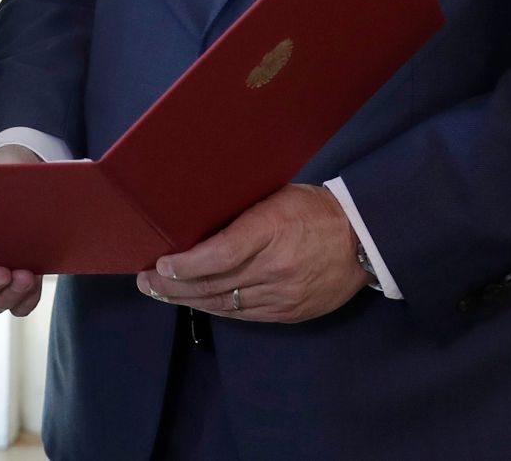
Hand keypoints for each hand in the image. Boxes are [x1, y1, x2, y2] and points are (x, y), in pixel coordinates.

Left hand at [137, 182, 366, 323]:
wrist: (364, 239)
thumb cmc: (314, 208)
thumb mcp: (275, 195)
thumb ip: (241, 213)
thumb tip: (200, 222)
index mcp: (270, 229)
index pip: (219, 255)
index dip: (185, 265)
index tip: (160, 264)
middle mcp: (275, 267)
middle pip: (215, 284)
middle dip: (173, 286)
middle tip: (146, 282)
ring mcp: (283, 295)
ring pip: (226, 304)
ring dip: (189, 300)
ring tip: (162, 294)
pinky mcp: (290, 313)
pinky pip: (246, 315)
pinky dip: (218, 309)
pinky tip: (198, 303)